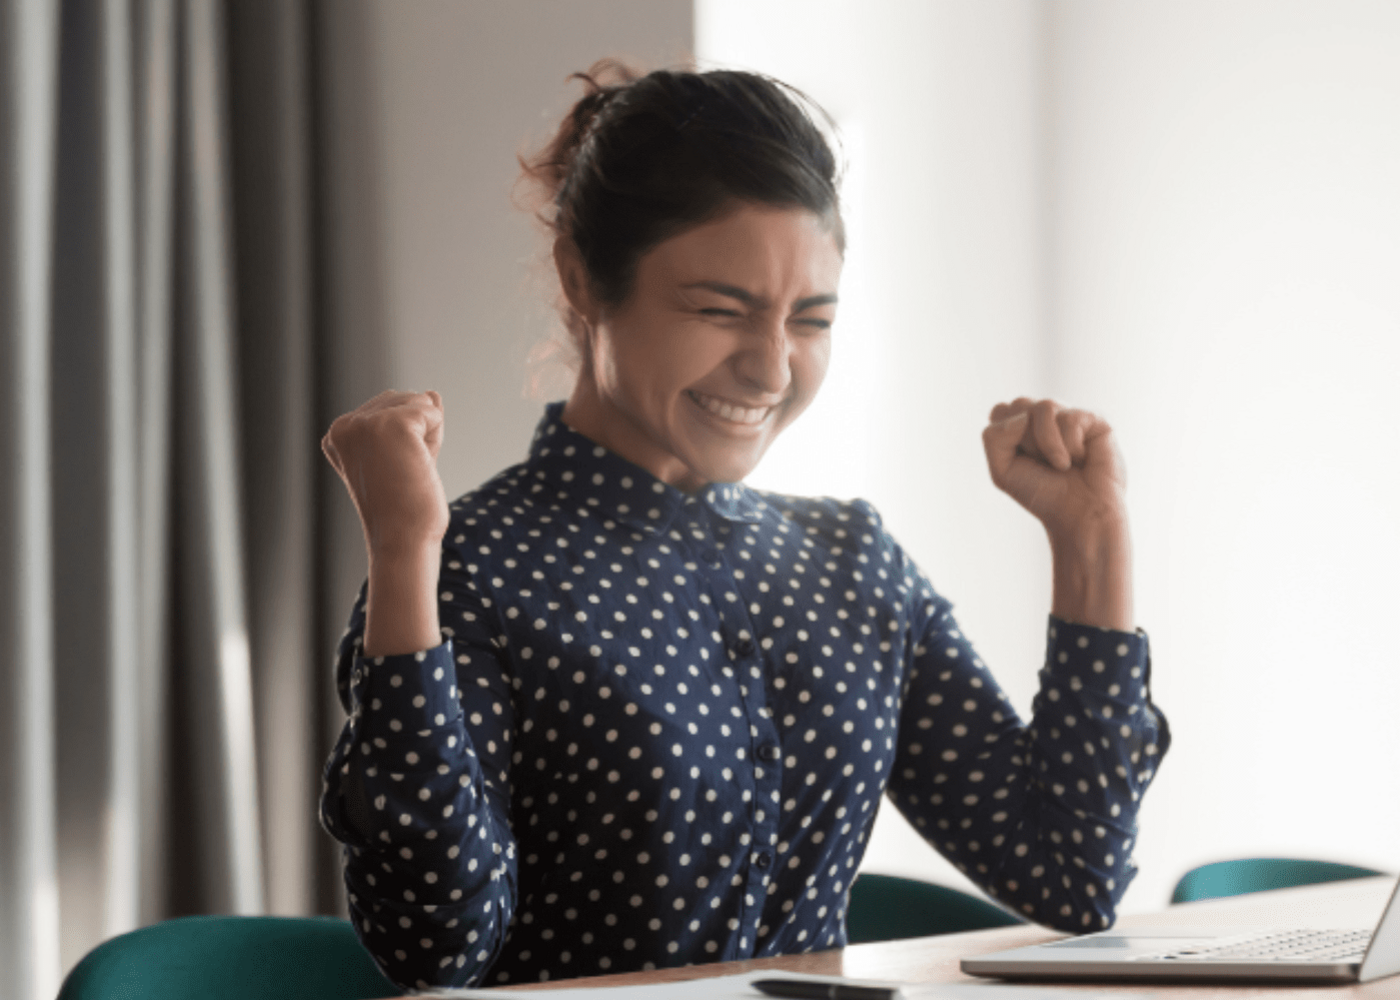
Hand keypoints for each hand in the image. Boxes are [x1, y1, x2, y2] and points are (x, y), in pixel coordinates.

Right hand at [322, 390, 448, 558]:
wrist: (403, 541)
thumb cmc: (404, 509)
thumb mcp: (405, 456)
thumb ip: (414, 423)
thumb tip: (432, 393)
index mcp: (339, 434)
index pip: (389, 408)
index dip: (406, 440)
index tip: (391, 473)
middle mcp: (344, 425)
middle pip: (404, 400)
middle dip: (418, 433)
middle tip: (403, 474)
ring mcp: (364, 423)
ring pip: (419, 402)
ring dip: (428, 436)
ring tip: (409, 470)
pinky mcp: (390, 423)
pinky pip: (432, 411)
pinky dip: (436, 438)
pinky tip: (418, 464)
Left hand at [982, 398, 1132, 629]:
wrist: (1079, 515)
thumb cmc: (1042, 494)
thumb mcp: (1001, 470)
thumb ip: (994, 437)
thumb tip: (1024, 416)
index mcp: (1021, 426)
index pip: (1001, 411)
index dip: (1007, 439)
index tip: (1022, 462)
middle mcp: (1045, 417)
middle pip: (1018, 404)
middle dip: (1026, 441)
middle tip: (1042, 464)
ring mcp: (1069, 415)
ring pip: (1043, 407)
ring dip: (1048, 445)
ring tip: (1062, 464)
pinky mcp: (1094, 419)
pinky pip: (1070, 418)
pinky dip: (1070, 446)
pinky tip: (1081, 459)